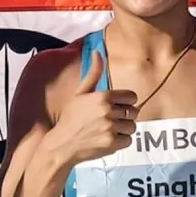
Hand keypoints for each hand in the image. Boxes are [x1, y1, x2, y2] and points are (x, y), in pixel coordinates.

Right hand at [48, 50, 137, 164]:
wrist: (62, 144)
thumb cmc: (71, 117)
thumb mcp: (80, 93)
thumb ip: (93, 73)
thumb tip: (98, 52)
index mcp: (102, 96)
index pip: (132, 97)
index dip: (125, 102)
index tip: (116, 107)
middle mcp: (107, 111)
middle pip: (133, 112)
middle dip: (124, 116)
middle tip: (110, 120)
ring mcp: (110, 128)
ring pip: (132, 127)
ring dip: (123, 129)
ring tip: (108, 130)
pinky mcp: (112, 143)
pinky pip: (128, 140)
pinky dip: (120, 141)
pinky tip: (107, 139)